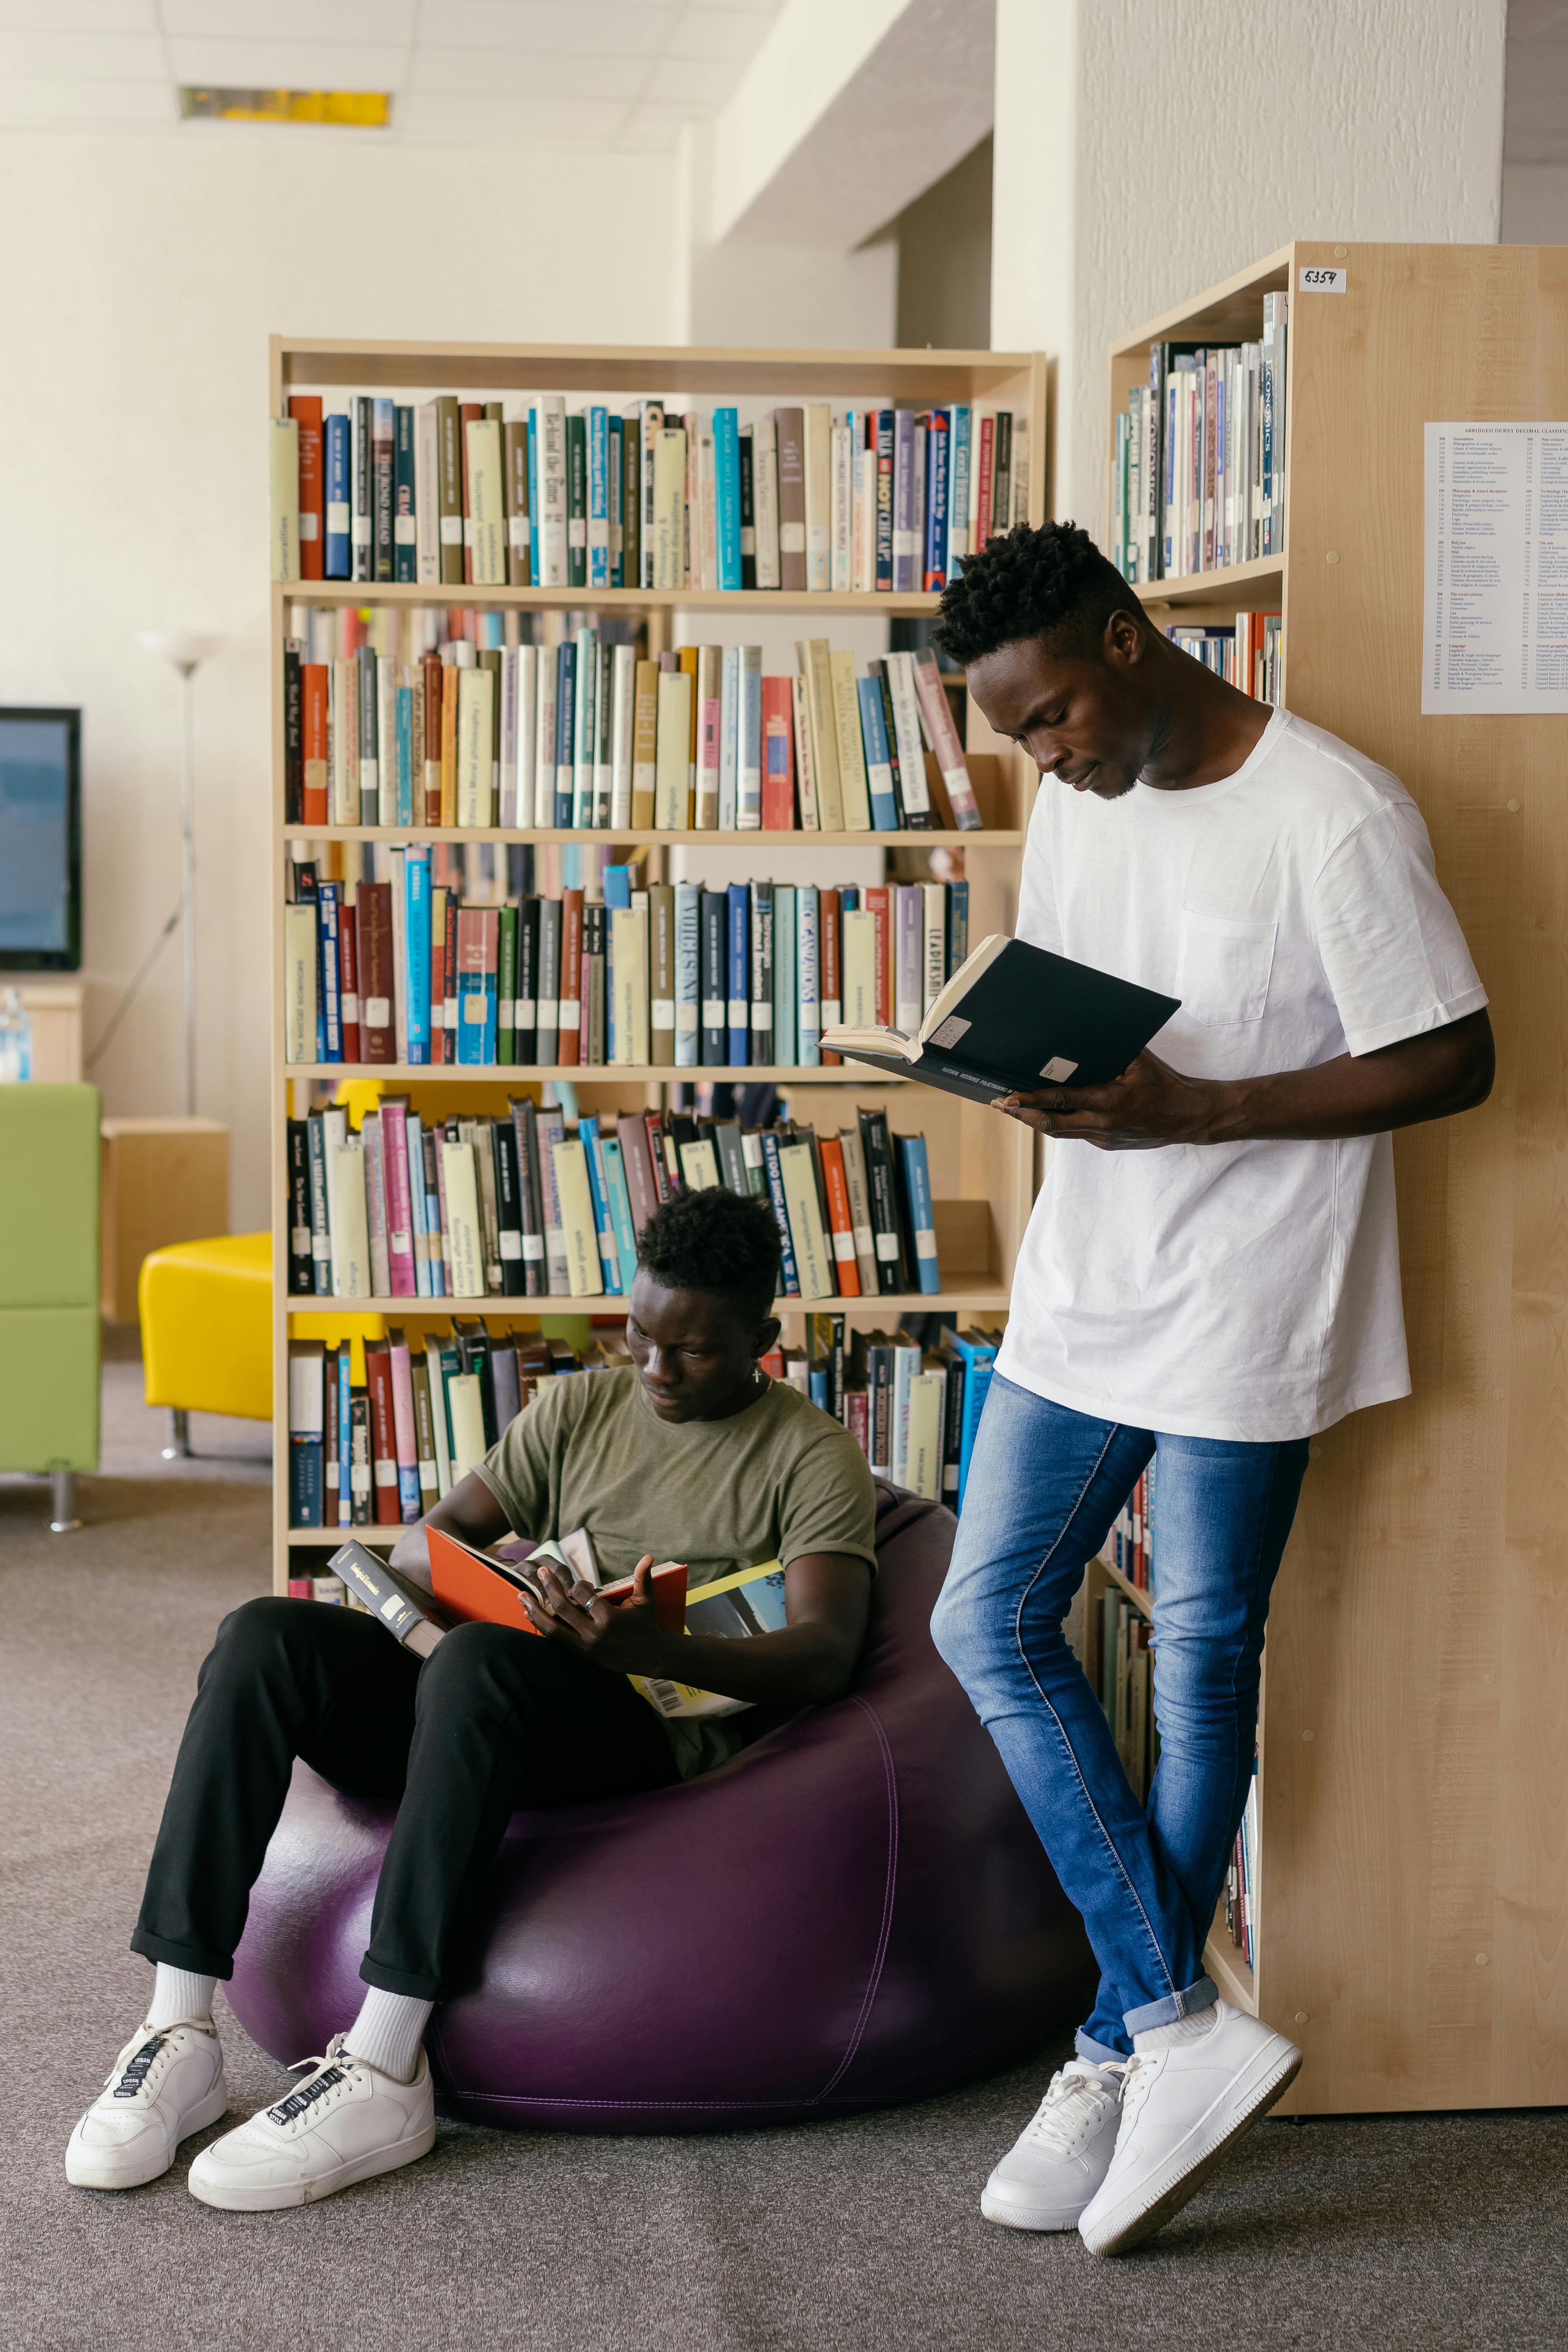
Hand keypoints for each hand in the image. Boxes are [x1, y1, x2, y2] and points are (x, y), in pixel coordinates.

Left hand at [519, 1554, 670, 1674]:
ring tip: (521, 1596)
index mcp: (609, 1618)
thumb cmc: (646, 1625)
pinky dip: (542, 1626)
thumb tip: (648, 1556)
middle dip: (549, 1587)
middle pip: (563, 1608)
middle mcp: (594, 1633)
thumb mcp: (647, 1601)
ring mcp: (585, 1646)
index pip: (582, 1594)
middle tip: (540, 1571)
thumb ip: (643, 1578)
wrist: (649, 1657)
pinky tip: (530, 1614)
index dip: (577, 1584)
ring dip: (535, 1610)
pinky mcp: (580, 1654)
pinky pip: (556, 1639)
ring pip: (553, 1628)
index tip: (578, 1581)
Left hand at [997, 1051, 1231, 1148]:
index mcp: (1109, 1101)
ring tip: (1014, 1109)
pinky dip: (1059, 1122)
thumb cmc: (1164, 1084)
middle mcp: (1102, 1123)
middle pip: (1051, 1124)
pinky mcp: (1106, 1144)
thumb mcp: (1138, 1061)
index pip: (1061, 1101)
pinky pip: (1076, 1133)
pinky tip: (1045, 1112)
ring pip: (1061, 1132)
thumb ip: (1110, 1051)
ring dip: (1036, 1120)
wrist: (1188, 1117)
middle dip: (1022, 1115)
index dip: (1031, 1101)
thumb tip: (1080, 1037)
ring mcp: (1103, 1137)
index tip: (1009, 1098)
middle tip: (1000, 1105)